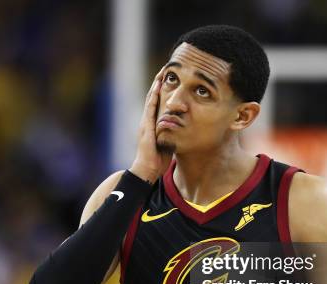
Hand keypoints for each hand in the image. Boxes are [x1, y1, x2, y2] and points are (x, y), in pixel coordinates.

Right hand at [129, 68, 172, 182]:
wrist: (147, 170)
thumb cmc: (158, 160)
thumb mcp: (168, 142)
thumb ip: (172, 134)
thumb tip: (182, 129)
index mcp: (152, 124)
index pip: (157, 103)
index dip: (162, 91)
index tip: (169, 79)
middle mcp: (147, 121)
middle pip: (153, 97)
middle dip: (158, 83)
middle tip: (165, 69)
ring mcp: (145, 123)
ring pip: (151, 99)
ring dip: (155, 85)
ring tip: (161, 73)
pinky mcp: (146, 127)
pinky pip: (150, 108)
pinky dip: (153, 96)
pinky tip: (157, 87)